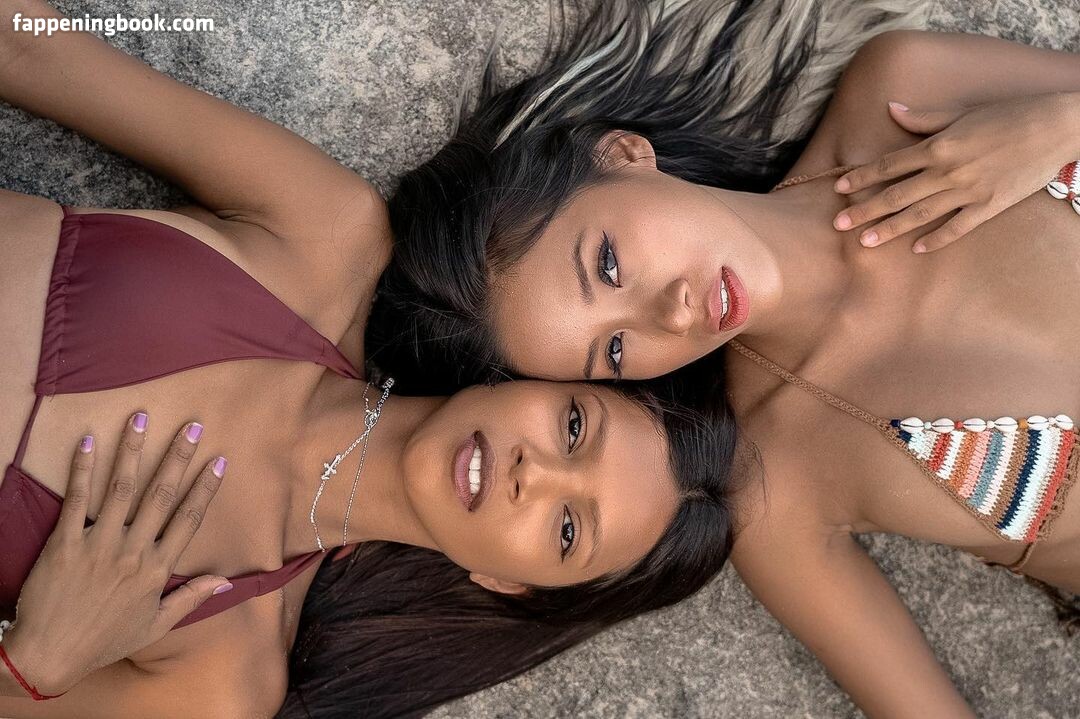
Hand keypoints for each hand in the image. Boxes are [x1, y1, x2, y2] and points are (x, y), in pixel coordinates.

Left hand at [1, 413, 229, 696]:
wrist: (49, 656)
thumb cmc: (104, 642)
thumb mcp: (155, 626)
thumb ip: (190, 598)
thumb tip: (226, 583)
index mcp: (156, 570)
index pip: (188, 520)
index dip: (205, 489)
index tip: (219, 461)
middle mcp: (132, 551)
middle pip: (161, 495)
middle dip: (178, 457)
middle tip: (191, 426)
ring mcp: (98, 545)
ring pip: (121, 488)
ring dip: (132, 450)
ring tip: (141, 418)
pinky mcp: (65, 543)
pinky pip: (76, 500)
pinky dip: (82, 470)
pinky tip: (88, 442)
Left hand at [832, 92, 1079, 252]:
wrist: (1057, 126)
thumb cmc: (1009, 114)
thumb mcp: (963, 112)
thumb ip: (924, 118)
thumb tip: (891, 109)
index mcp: (938, 146)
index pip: (889, 164)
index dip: (862, 177)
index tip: (839, 190)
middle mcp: (947, 171)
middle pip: (896, 194)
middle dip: (864, 210)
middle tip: (838, 225)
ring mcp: (968, 191)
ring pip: (919, 215)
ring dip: (889, 229)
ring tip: (864, 242)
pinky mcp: (990, 206)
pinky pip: (957, 227)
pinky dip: (937, 239)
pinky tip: (916, 249)